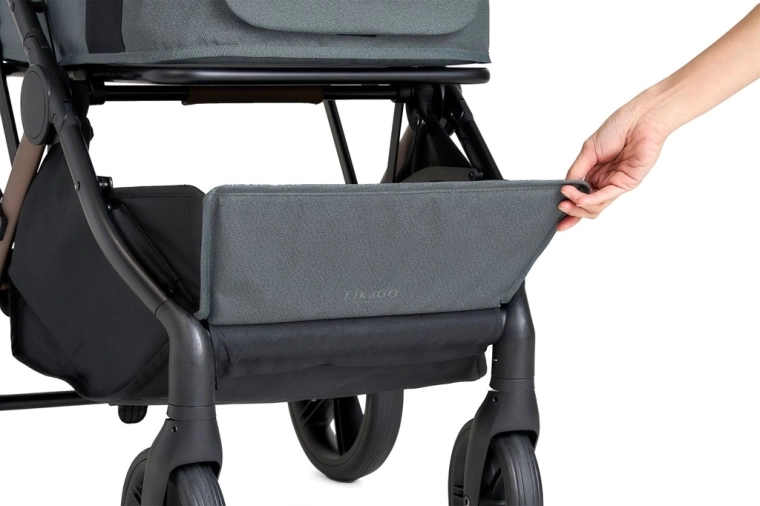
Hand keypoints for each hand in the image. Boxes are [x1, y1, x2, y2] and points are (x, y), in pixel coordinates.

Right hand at [558, 104, 669, 230]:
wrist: (640, 121)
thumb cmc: (617, 128)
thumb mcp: (589, 150)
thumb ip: (577, 170)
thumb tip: (565, 188)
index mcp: (593, 171)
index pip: (579, 194)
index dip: (568, 205)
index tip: (555, 210)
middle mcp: (603, 180)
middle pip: (586, 205)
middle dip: (572, 210)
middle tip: (561, 207)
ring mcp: (614, 183)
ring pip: (595, 205)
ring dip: (579, 205)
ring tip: (567, 199)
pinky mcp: (626, 184)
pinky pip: (606, 196)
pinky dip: (591, 200)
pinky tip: (580, 199)